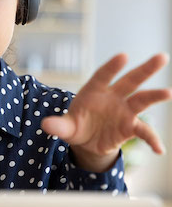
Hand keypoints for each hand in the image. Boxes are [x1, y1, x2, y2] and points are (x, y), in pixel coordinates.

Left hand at [41, 53, 171, 171]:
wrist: (86, 141)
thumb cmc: (76, 126)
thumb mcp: (65, 127)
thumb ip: (58, 125)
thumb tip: (46, 125)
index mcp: (93, 91)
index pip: (103, 76)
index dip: (112, 67)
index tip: (123, 56)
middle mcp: (112, 97)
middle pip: (129, 81)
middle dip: (144, 69)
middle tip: (162, 57)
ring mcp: (123, 111)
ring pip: (141, 100)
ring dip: (154, 96)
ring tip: (168, 92)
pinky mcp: (130, 126)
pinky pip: (143, 131)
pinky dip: (152, 139)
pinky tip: (159, 150)